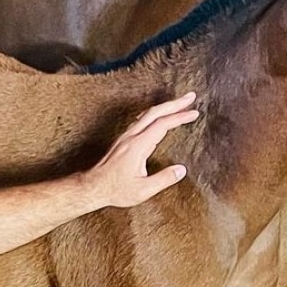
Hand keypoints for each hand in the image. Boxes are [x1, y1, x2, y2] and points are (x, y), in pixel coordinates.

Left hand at [82, 92, 198, 207]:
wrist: (92, 187)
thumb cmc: (115, 190)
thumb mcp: (143, 190)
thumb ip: (164, 179)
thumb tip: (182, 170)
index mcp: (138, 146)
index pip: (162, 124)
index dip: (179, 117)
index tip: (195, 113)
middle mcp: (131, 137)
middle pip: (155, 112)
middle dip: (175, 103)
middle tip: (191, 96)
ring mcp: (126, 136)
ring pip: (147, 114)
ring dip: (165, 107)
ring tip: (180, 104)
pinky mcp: (124, 140)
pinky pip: (141, 120)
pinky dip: (155, 114)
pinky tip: (159, 116)